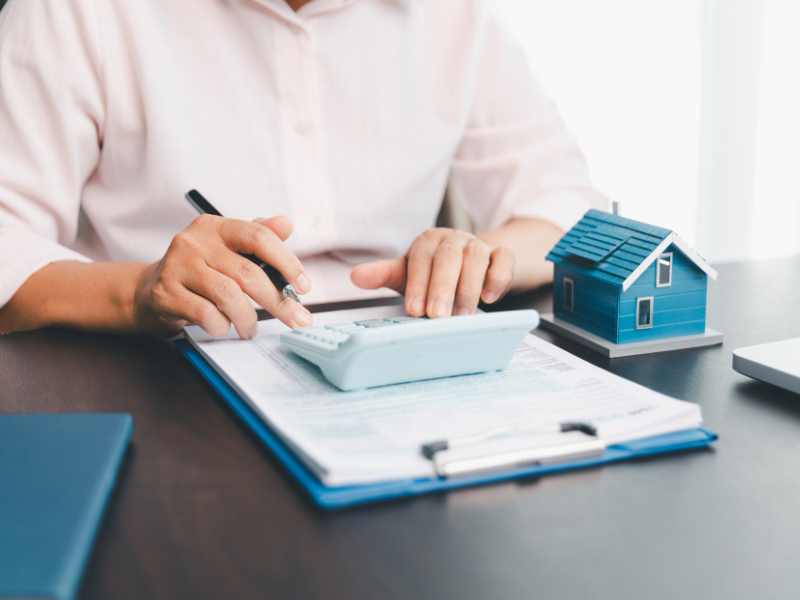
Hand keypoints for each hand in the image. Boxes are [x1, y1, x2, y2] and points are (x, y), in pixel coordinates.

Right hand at [132, 214, 312, 337]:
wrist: (148, 291)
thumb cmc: (198, 271)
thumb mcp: (228, 250)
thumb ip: (259, 237)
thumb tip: (287, 224)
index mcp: (215, 226)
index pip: (259, 237)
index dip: (287, 262)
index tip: (303, 286)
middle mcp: (194, 242)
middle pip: (248, 272)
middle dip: (277, 301)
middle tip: (294, 318)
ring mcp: (177, 267)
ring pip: (228, 295)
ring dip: (247, 318)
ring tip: (249, 327)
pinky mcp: (166, 294)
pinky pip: (206, 314)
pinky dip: (222, 325)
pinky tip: (223, 327)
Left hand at [350, 228, 514, 317]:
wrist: (472, 262)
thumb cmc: (434, 272)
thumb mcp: (407, 273)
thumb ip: (383, 274)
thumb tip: (356, 276)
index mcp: (428, 241)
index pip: (421, 258)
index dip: (417, 284)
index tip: (414, 309)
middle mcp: (453, 239)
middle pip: (449, 257)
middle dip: (442, 287)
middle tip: (437, 315)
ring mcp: (479, 245)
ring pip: (477, 258)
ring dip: (469, 287)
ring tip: (462, 314)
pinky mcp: (502, 254)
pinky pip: (504, 260)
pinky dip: (498, 277)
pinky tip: (490, 297)